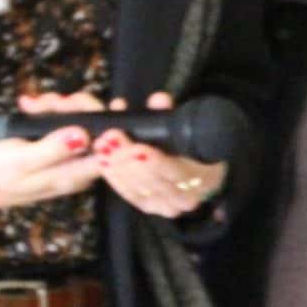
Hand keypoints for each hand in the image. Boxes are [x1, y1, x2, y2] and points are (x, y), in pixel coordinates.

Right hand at [0, 90, 99, 213]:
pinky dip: (48, 112)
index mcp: (72, 177)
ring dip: (59, 107)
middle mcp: (74, 169)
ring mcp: (65, 159)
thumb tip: (84, 136)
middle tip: (53, 101)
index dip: (108, 124)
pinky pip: (61, 125)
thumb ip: (53, 150)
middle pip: (95, 131)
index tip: (96, 105)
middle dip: (77, 108)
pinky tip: (30, 106)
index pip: (107, 150)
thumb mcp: (21, 160)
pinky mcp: (53, 149)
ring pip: (77, 123)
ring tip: (34, 104)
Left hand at [92, 92, 228, 217]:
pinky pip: (130, 195)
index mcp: (204, 176)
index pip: (176, 172)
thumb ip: (171, 114)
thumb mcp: (186, 126)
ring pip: (139, 189)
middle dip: (127, 159)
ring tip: (102, 147)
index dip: (154, 162)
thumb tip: (159, 100)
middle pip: (152, 181)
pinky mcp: (151, 206)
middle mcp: (187, 197)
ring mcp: (168, 206)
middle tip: (109, 139)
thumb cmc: (193, 143)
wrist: (201, 166)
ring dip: (117, 167)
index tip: (137, 148)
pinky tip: (103, 162)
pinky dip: (115, 178)